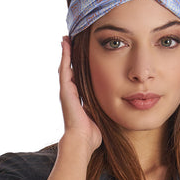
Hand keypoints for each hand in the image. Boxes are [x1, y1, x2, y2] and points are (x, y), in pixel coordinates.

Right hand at [58, 36, 101, 151]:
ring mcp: (66, 91)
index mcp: (77, 97)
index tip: (79, 53)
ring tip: (66, 38)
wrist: (82, 140)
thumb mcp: (99, 114)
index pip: (77, 76)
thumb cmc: (92, 132)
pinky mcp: (65, 90)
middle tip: (69, 40)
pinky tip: (65, 45)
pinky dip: (65, 56)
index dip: (77, 64)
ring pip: (65, 66)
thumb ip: (101, 106)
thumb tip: (114, 103)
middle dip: (69, 55)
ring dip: (65, 52)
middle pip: (69, 69)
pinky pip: (65, 69)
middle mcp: (70, 92)